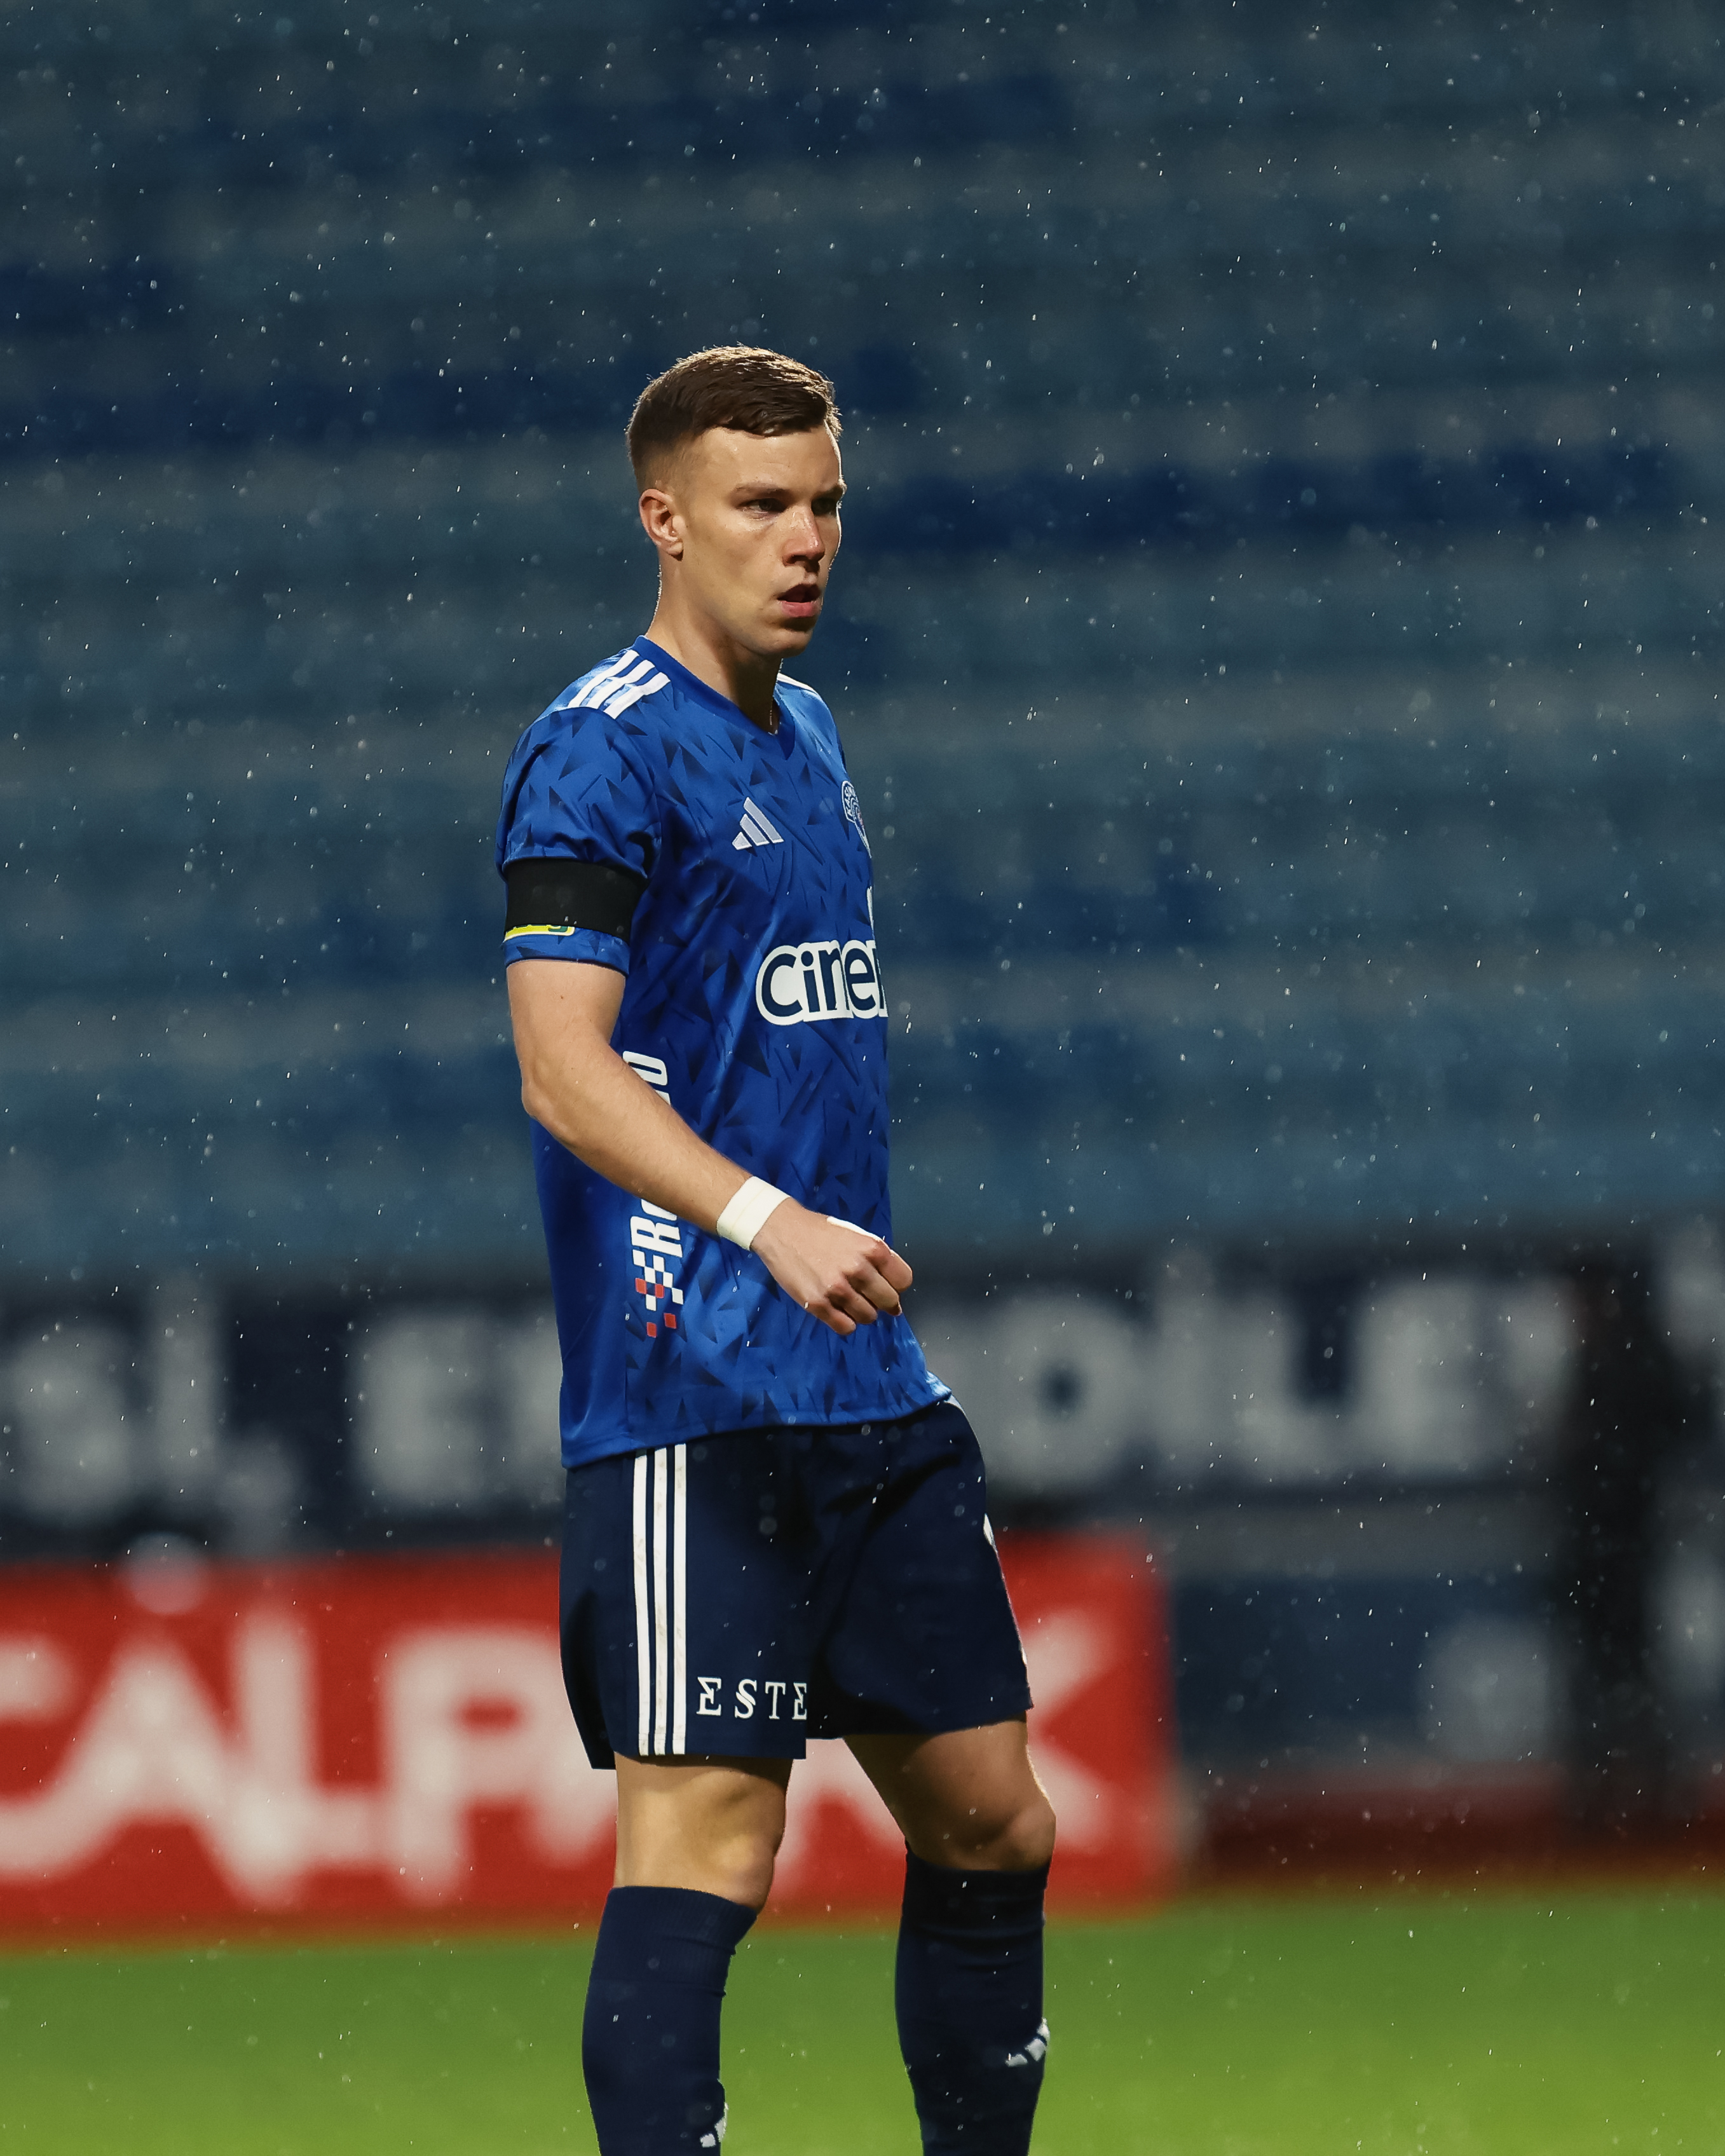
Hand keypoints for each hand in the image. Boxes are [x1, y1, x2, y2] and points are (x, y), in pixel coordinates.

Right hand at [750, 1200, 913, 1336]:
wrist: (782, 1230)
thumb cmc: (820, 1232)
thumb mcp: (856, 1236)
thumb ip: (878, 1259)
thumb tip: (896, 1290)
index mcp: (872, 1249)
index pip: (904, 1281)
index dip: (896, 1285)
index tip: (886, 1285)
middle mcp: (858, 1269)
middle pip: (889, 1302)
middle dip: (882, 1302)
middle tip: (868, 1296)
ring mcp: (837, 1288)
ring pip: (868, 1317)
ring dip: (863, 1312)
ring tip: (849, 1300)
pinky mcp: (817, 1304)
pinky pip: (845, 1327)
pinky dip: (846, 1323)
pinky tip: (838, 1310)